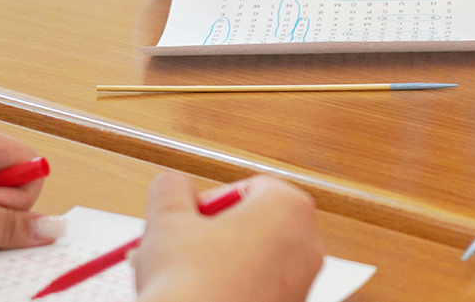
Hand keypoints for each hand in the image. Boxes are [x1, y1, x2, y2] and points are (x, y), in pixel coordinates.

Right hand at [132, 174, 322, 301]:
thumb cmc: (190, 283)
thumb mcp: (167, 220)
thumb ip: (171, 189)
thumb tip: (172, 185)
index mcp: (289, 207)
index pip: (249, 188)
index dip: (210, 203)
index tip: (186, 220)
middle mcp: (307, 243)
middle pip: (253, 225)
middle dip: (210, 235)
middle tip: (176, 248)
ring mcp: (303, 282)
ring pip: (254, 260)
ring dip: (216, 263)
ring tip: (177, 278)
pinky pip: (258, 289)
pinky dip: (231, 289)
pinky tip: (199, 296)